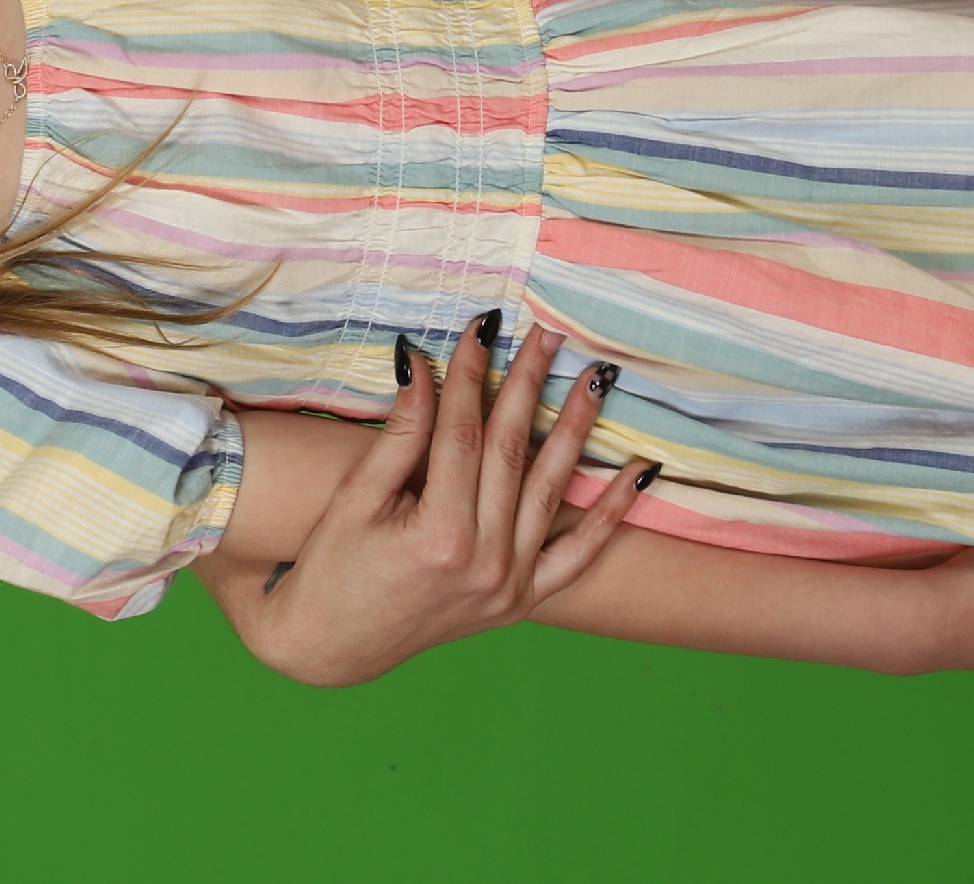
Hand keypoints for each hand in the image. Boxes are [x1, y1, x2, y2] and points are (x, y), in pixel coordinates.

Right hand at [231, 316, 646, 687]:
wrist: (333, 645)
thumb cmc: (332, 568)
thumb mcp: (357, 497)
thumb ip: (400, 433)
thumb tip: (421, 360)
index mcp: (440, 537)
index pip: (463, 435)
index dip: (471, 375)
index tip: (482, 327)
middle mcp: (486, 564)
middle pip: (512, 453)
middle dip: (529, 385)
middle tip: (547, 332)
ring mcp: (510, 587)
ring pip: (552, 491)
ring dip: (576, 428)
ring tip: (595, 377)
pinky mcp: (522, 601)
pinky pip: (580, 555)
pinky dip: (614, 514)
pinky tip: (641, 470)